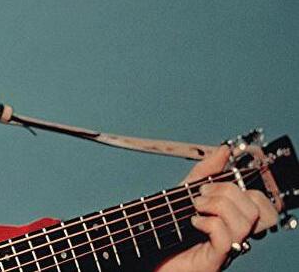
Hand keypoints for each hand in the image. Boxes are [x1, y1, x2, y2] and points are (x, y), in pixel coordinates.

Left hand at [156, 145, 277, 271]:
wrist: (147, 253)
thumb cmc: (168, 228)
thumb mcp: (185, 193)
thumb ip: (205, 173)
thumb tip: (224, 149)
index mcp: (233, 218)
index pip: (261, 202)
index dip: (242, 186)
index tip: (210, 184)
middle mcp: (236, 234)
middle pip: (257, 207)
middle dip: (228, 191)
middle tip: (200, 196)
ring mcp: (228, 248)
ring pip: (246, 220)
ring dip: (217, 205)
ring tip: (195, 208)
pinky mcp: (215, 260)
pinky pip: (227, 237)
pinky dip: (208, 223)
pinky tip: (193, 222)